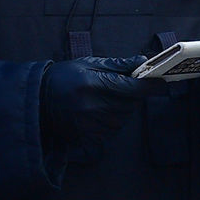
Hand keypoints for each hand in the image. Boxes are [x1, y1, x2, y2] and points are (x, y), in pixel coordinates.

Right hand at [40, 56, 163, 146]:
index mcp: (93, 84)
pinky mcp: (86, 137)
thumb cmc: (63, 77)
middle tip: (123, 88)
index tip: (162, 83)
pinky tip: (99, 112)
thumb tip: (142, 62)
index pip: (132, 88)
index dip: (151, 86)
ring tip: (106, 99)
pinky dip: (112, 121)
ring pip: (123, 119)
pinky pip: (111, 130)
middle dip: (132, 96)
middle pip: (130, 105)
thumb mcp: (88, 63)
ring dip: (122, 109)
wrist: (37, 99)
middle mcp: (92, 106)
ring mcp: (89, 124)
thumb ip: (116, 65)